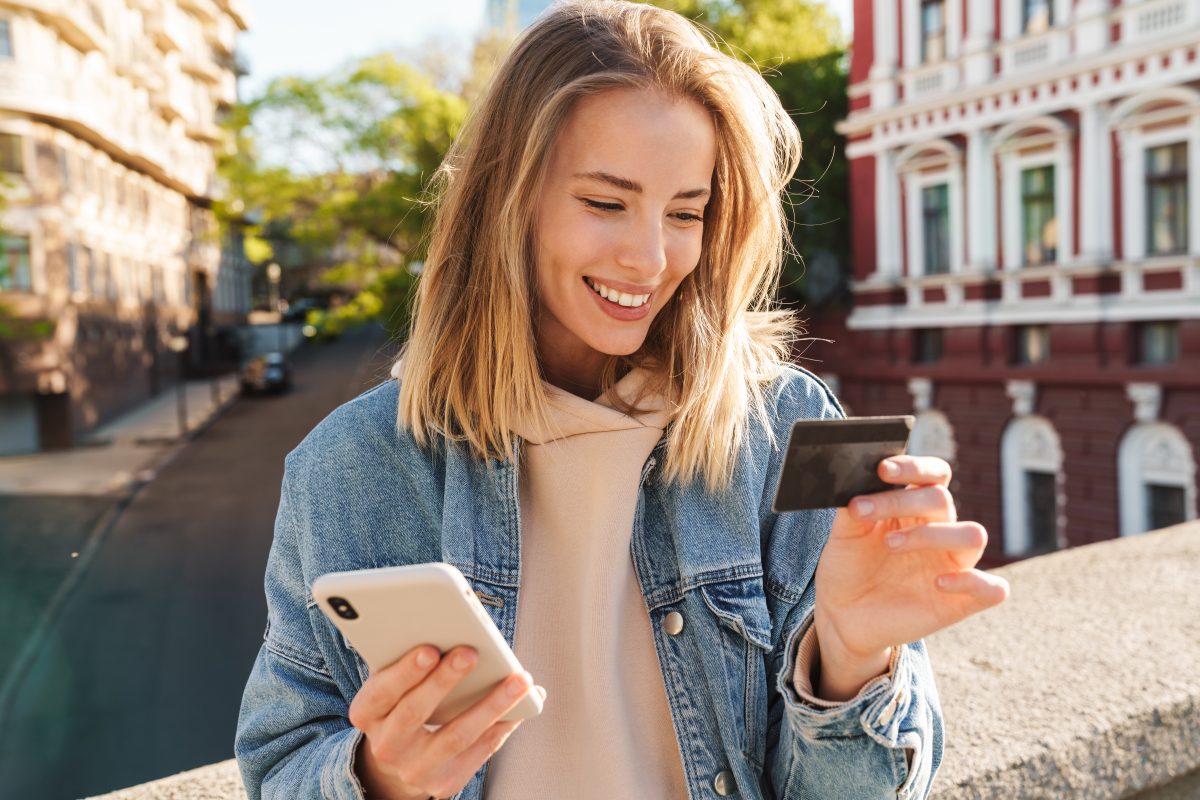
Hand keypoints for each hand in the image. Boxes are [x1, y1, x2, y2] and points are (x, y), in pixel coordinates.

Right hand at [349, 645, 534, 799]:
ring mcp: (415, 769)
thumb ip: (408, 661)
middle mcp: (387, 746)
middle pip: (415, 713)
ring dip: (491, 704)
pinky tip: (522, 704)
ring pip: (456, 735)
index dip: (404, 672)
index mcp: (367, 714)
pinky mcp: (444, 783)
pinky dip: (502, 725)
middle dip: (445, 681)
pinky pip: (479, 751)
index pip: (381, 692)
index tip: (429, 649)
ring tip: (519, 679)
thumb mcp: (392, 685)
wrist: (398, 761)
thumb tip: (453, 631)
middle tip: (471, 652)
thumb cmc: (401, 705)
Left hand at [813, 455, 1008, 697]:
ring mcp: (953, 565)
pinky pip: (993, 588)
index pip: (933, 475)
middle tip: (864, 512)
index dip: (914, 467)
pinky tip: (938, 583)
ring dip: (932, 535)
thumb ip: (854, 507)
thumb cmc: (848, 567)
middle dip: (903, 500)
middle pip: (942, 499)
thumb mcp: (843, 534)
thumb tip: (857, 479)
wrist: (842, 614)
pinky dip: (972, 582)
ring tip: (891, 544)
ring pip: (973, 535)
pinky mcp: (961, 601)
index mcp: (914, 507)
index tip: (882, 470)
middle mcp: (939, 530)